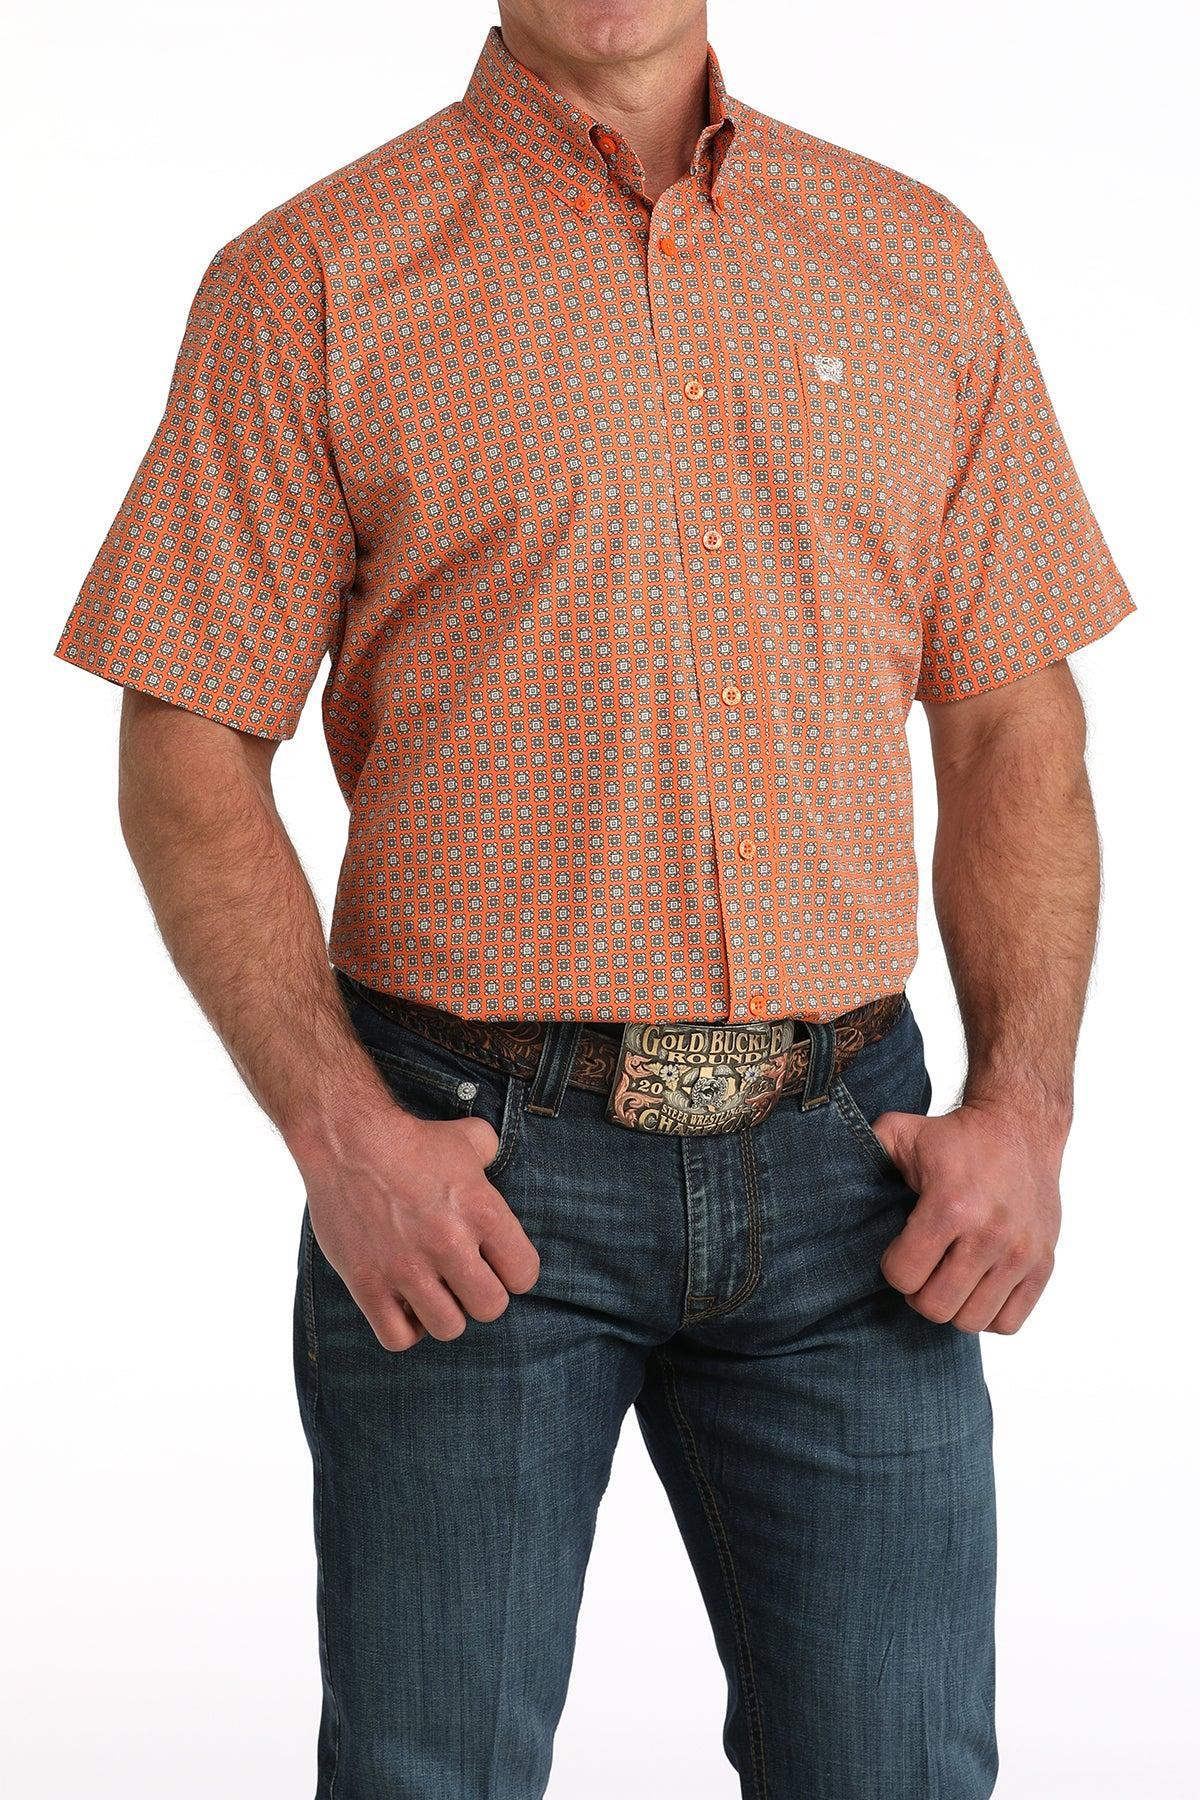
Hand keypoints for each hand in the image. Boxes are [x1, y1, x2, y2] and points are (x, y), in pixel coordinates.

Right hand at [301, 1102, 540, 1352]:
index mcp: (482, 1212)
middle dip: (481, 1295)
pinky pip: (397, 1337)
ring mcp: (406, 1268)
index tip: (496, 1263)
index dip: (513, 1272)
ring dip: (444, 1313)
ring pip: (447, 1327)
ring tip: (434, 1292)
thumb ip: (491, 1152)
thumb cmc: (409, 1138)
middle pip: (490, 1307)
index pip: (524, 1275)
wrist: (347, 1139)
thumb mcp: (467, 1138)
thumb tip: (494, 1159)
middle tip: (464, 1278)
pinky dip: (405, 1330)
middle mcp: (449, 1245)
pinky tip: (403, 1305)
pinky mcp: (367, 1283)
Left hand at [871, 1102, 1062, 1333]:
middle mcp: (990, 1234)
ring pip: (972, 1321)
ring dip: (953, 1306)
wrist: (1021, 1126)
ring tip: (948, 1279)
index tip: (898, 1251)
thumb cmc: (956, 1135)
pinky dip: (988, 1314)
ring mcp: (1021, 1252)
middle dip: (919, 1293)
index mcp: (950, 1204)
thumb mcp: (902, 1132)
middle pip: (937, 1307)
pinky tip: (976, 1286)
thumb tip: (831, 1176)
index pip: (904, 1276)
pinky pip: (1009, 1322)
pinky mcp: (1043, 1263)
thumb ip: (867, 1153)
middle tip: (921, 1271)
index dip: (893, 1268)